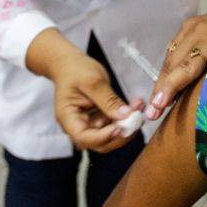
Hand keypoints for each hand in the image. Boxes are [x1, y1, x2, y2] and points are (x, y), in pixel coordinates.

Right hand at [26, 28, 142, 151]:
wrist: (69, 63)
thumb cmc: (75, 69)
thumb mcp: (92, 81)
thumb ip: (108, 100)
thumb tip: (125, 116)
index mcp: (68, 118)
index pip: (84, 138)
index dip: (103, 137)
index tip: (120, 127)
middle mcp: (78, 125)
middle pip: (100, 143)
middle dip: (120, 134)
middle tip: (136, 120)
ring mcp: (89, 123)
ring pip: (111, 135)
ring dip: (127, 125)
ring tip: (139, 107)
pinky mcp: (99, 119)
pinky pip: (114, 123)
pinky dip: (126, 117)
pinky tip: (136, 105)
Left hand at [144, 0, 206, 119]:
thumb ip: (195, 63)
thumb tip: (177, 93)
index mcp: (188, 34)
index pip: (169, 63)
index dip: (160, 86)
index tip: (151, 109)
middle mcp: (198, 32)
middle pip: (177, 63)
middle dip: (163, 89)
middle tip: (152, 112)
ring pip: (196, 57)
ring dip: (179, 79)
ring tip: (166, 99)